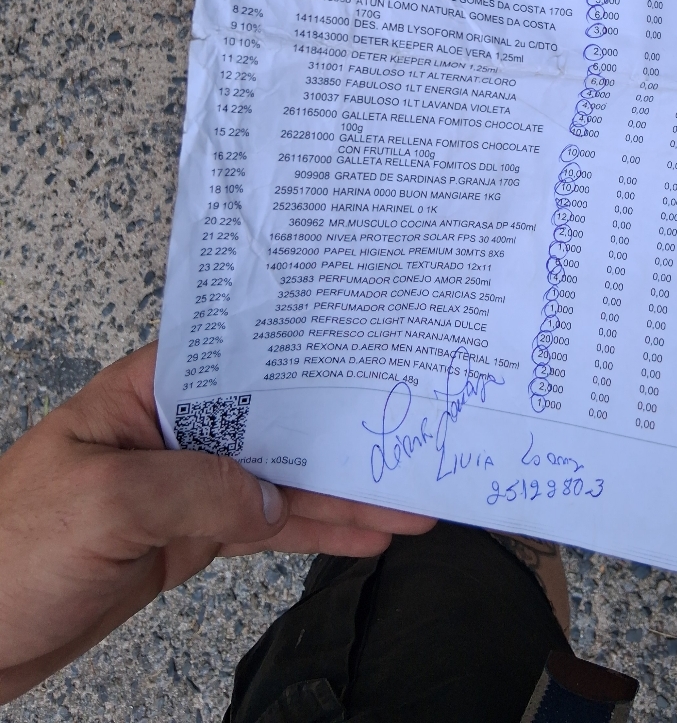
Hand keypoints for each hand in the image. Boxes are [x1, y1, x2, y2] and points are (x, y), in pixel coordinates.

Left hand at [0, 343, 433, 703]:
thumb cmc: (9, 551)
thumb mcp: (103, 503)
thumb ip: (194, 487)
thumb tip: (270, 493)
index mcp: (147, 393)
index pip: (238, 359)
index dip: (299, 355)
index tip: (360, 358)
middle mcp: (176, 430)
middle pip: (274, 421)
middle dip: (340, 432)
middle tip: (404, 440)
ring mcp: (187, 485)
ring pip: (282, 479)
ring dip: (343, 494)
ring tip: (407, 505)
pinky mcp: (192, 537)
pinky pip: (269, 528)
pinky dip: (317, 533)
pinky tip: (364, 535)